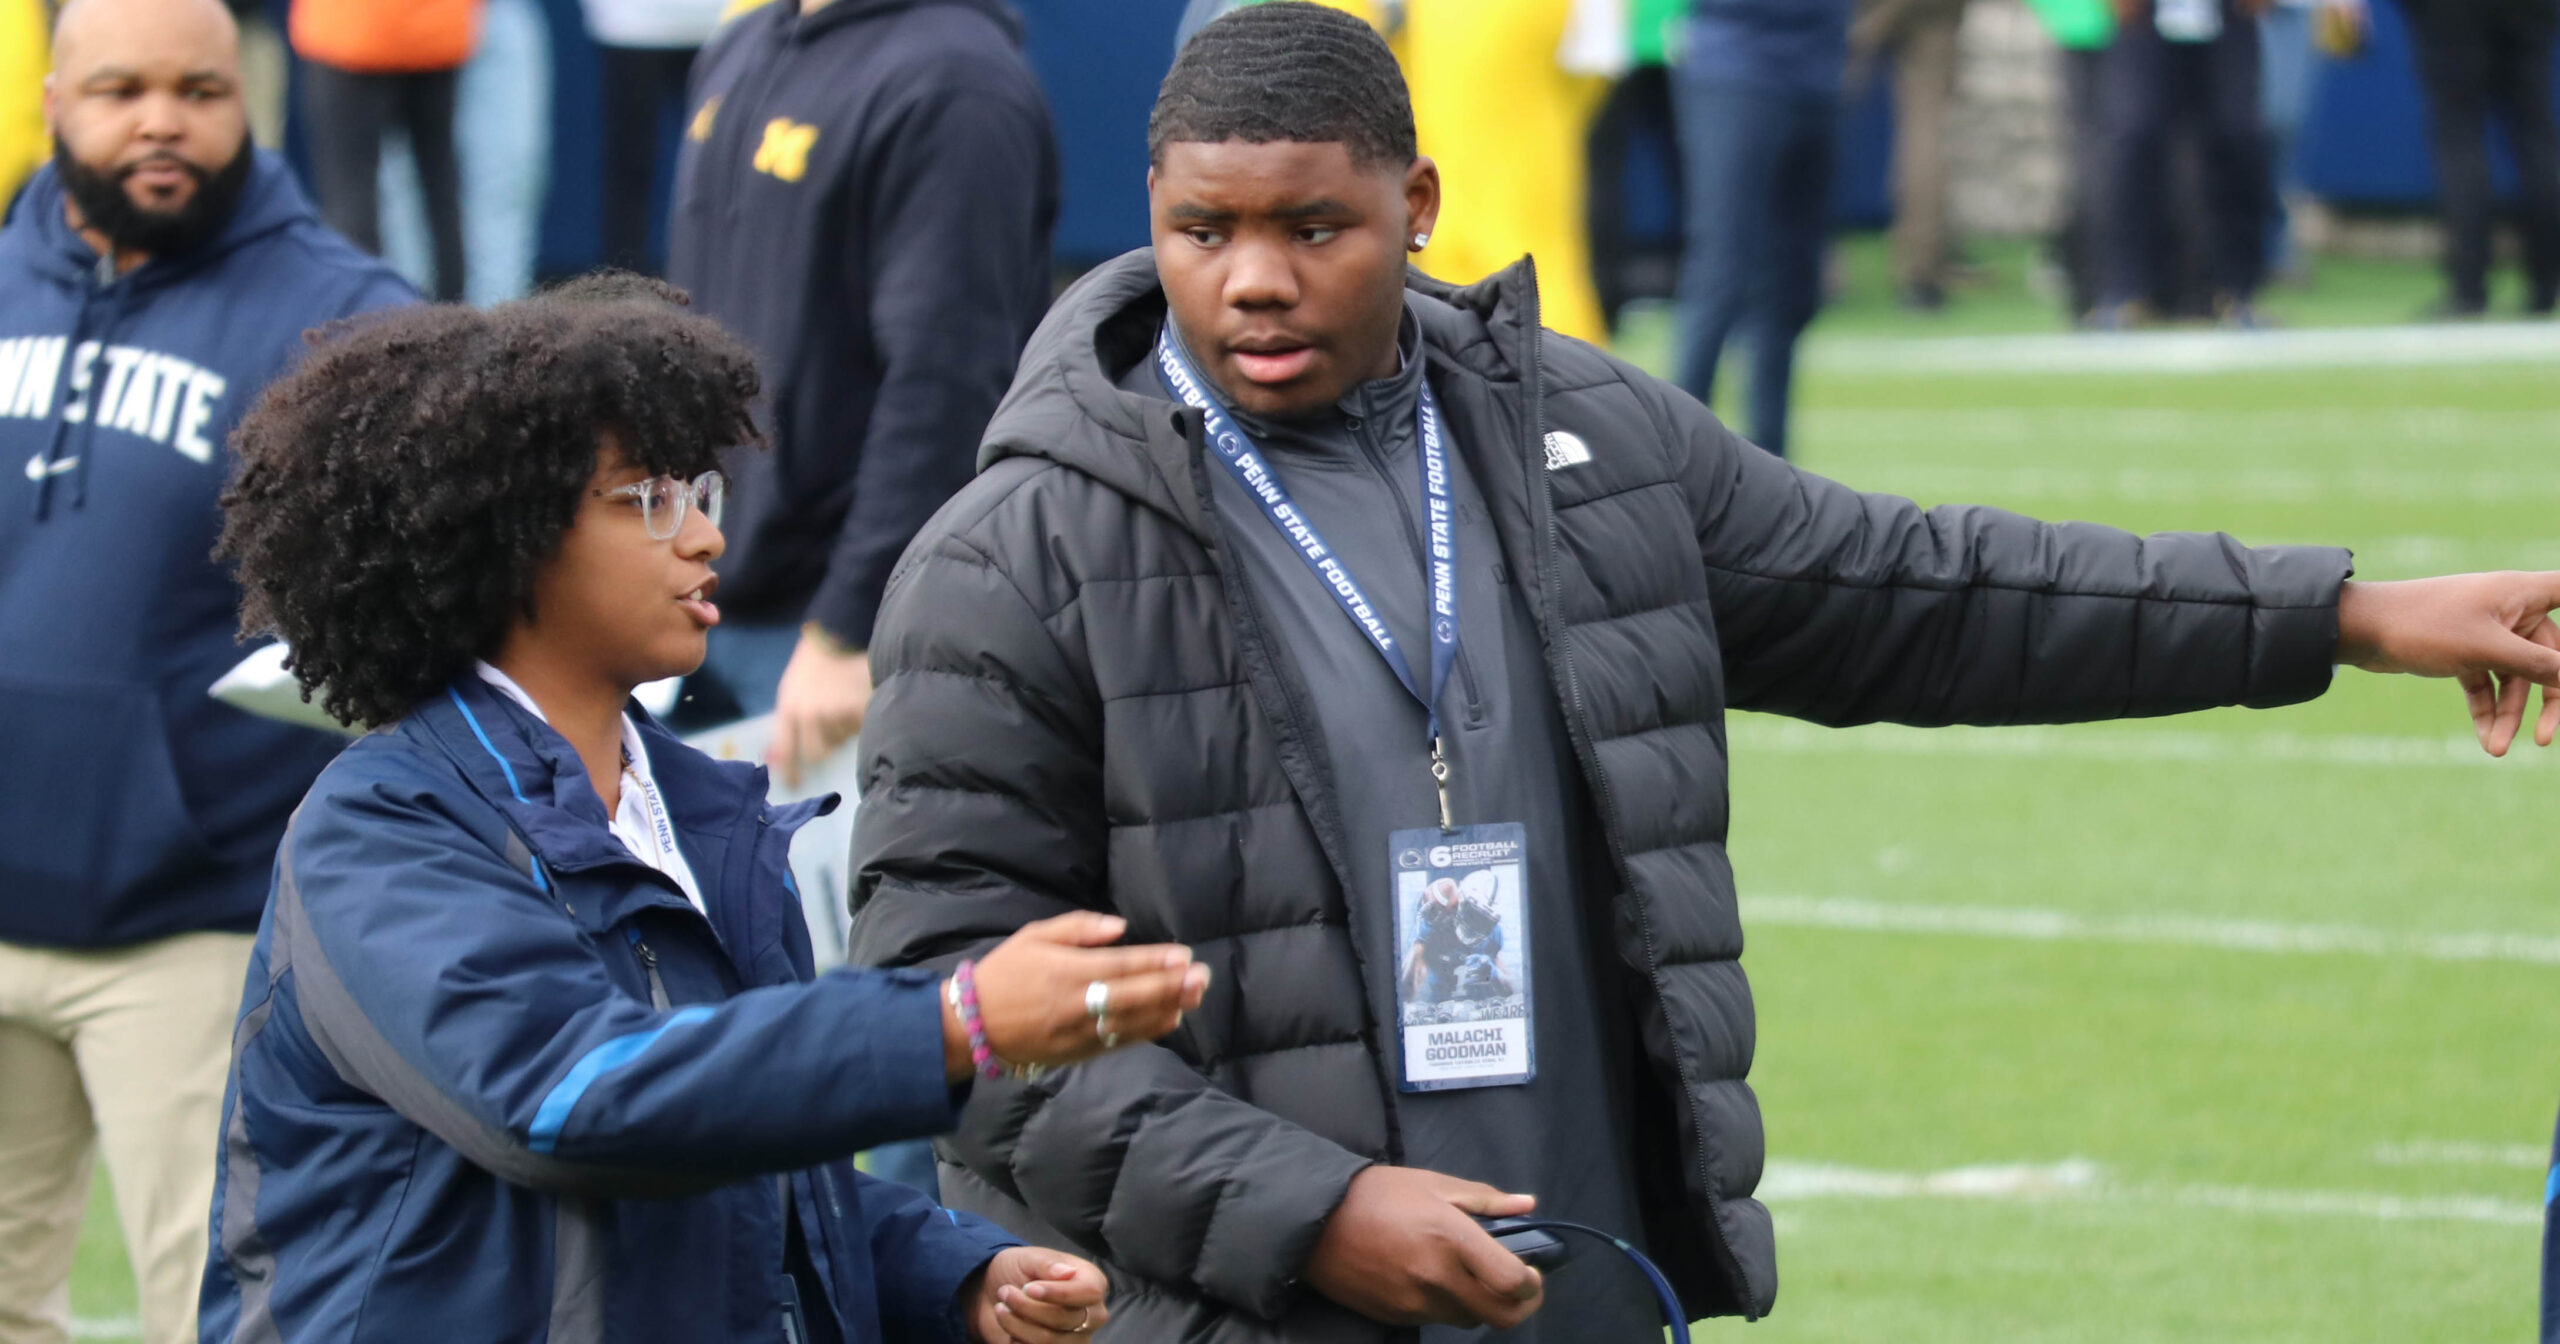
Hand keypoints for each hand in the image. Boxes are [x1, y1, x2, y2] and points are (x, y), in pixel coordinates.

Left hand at [768, 626, 870, 787]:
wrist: (835, 634)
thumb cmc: (814, 665)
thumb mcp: (792, 691)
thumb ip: (788, 724)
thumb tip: (777, 760)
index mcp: (788, 710)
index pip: (785, 751)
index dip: (789, 773)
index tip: (795, 787)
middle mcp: (806, 715)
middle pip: (817, 753)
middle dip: (826, 745)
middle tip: (833, 724)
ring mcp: (831, 712)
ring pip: (842, 739)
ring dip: (845, 728)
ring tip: (844, 701)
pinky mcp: (853, 708)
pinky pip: (859, 728)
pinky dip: (861, 719)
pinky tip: (858, 701)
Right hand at [940, 912, 1211, 1077]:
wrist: (972, 1026)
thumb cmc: (1005, 972)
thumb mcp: (1034, 936)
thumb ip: (1078, 927)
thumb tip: (1120, 927)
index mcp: (1066, 971)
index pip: (1121, 966)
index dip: (1155, 962)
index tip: (1184, 955)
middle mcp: (1076, 1004)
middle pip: (1134, 996)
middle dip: (1171, 987)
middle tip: (1203, 977)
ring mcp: (1078, 1033)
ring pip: (1132, 1022)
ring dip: (1166, 1009)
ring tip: (1194, 997)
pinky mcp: (1077, 1054)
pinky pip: (1118, 1042)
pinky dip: (1146, 1032)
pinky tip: (1169, 1020)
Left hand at [963, 1247, 1108, 1341]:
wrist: (998, 1293)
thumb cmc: (1022, 1271)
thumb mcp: (1031, 1258)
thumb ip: (1048, 1264)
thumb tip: (1067, 1272)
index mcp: (1093, 1282)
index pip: (1088, 1292)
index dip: (1058, 1293)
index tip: (1028, 1288)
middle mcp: (1091, 1314)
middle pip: (1065, 1319)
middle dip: (1027, 1306)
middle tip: (1004, 1292)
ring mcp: (1076, 1338)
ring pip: (1048, 1340)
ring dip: (1016, 1324)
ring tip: (1000, 1308)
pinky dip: (1016, 1340)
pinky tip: (1011, 1327)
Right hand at [1301, 1166, 1542, 1327]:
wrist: (1315, 1222)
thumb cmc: (1376, 1194)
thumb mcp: (1433, 1183)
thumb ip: (1485, 1199)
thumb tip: (1528, 1205)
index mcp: (1451, 1237)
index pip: (1511, 1281)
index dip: (1532, 1283)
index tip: (1532, 1272)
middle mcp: (1437, 1277)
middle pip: (1501, 1315)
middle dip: (1520, 1305)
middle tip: (1518, 1286)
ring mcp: (1416, 1302)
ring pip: (1470, 1321)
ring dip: (1482, 1305)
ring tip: (1472, 1278)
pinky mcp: (1397, 1316)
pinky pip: (1438, 1319)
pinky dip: (1448, 1306)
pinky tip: (1436, 1281)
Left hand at [2335, 573, 2559, 755]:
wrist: (2358, 630)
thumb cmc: (2424, 625)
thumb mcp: (2488, 649)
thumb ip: (2541, 665)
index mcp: (2522, 593)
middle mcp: (2509, 608)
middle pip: (2552, 654)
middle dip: (2550, 697)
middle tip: (2546, 739)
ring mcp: (2486, 631)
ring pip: (2517, 676)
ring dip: (2512, 713)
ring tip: (2499, 749)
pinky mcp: (2462, 651)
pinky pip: (2487, 684)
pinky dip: (2488, 711)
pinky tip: (2487, 740)